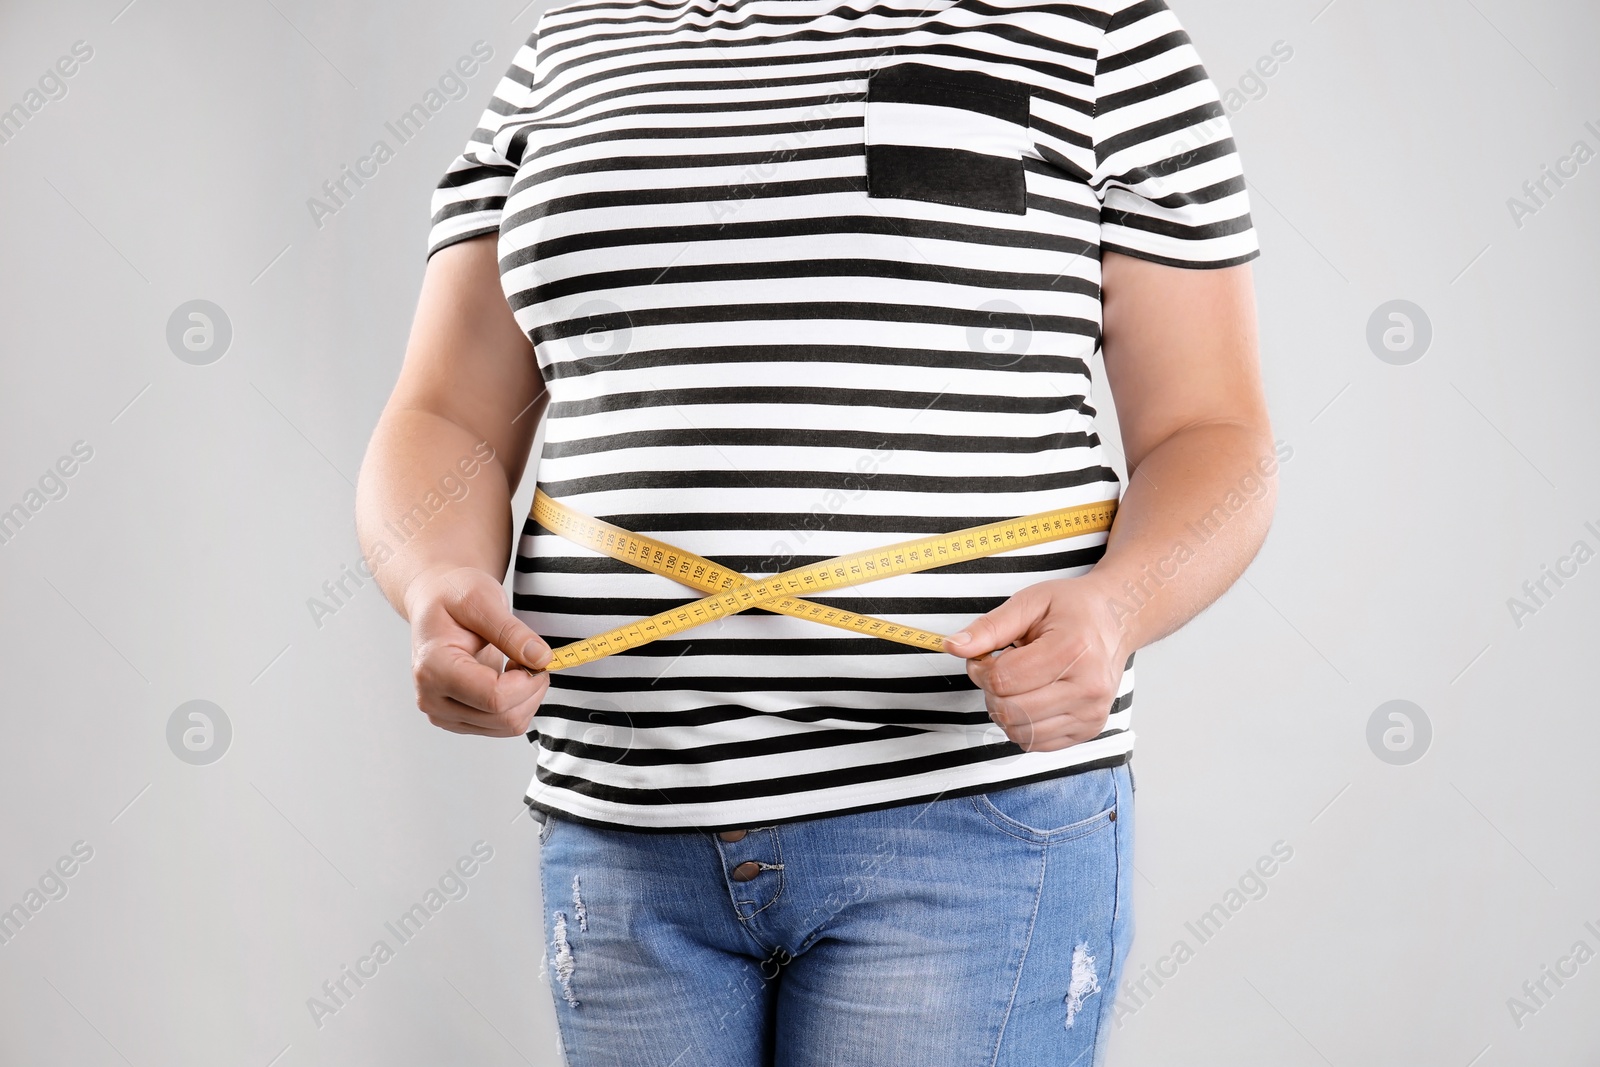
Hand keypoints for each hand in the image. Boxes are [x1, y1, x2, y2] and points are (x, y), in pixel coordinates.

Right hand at [403, 564, 552, 736]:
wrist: (434, 603)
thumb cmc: (454, 595)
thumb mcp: (483, 599)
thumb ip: (512, 631)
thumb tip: (541, 659)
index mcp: (433, 668)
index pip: (494, 697)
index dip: (528, 681)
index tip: (536, 655)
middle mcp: (432, 699)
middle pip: (504, 717)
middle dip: (532, 689)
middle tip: (531, 656)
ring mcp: (443, 714)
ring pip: (508, 726)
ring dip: (527, 697)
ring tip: (516, 663)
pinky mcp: (457, 720)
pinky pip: (503, 727)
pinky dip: (518, 704)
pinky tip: (509, 678)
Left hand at [943, 578, 1127, 752]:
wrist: (1117, 621)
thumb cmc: (1073, 609)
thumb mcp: (1029, 602)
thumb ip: (989, 627)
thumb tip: (953, 646)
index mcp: (1073, 650)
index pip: (1003, 680)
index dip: (981, 668)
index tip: (987, 655)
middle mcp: (1088, 687)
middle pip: (1010, 710)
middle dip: (991, 691)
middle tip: (1000, 669)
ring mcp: (1091, 713)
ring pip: (1021, 733)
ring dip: (1004, 710)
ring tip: (1017, 683)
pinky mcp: (1090, 730)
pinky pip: (1037, 743)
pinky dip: (1022, 725)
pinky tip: (1031, 698)